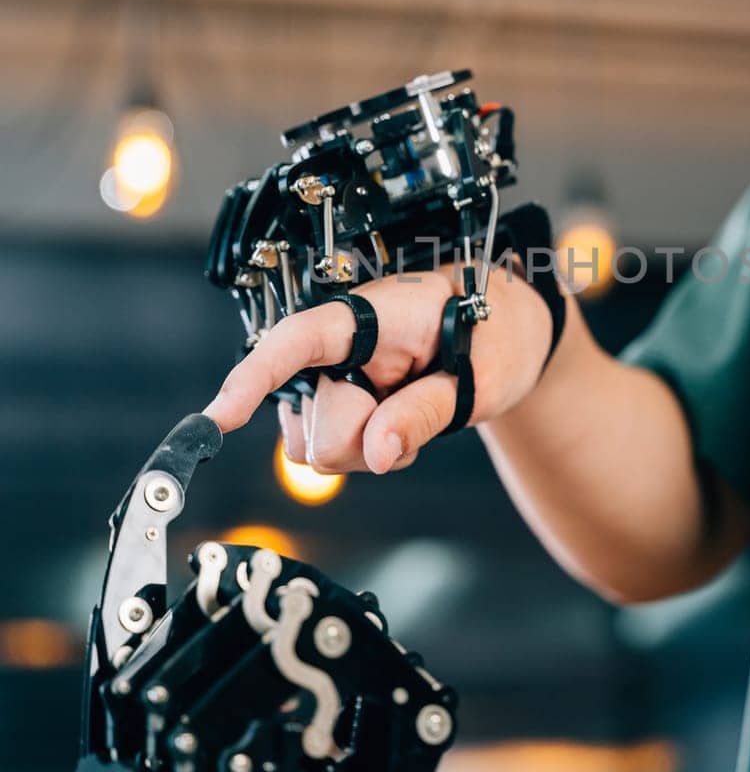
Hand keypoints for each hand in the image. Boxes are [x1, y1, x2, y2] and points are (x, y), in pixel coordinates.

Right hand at [202, 263, 554, 474]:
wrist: (506, 334)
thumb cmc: (494, 336)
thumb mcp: (478, 375)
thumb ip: (424, 412)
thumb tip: (377, 454)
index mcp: (367, 316)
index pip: (296, 340)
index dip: (254, 377)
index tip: (221, 416)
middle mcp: (334, 346)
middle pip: (312, 423)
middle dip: (360, 439)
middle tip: (414, 416)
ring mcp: (329, 378)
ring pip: (311, 447)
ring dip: (362, 450)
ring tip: (409, 417)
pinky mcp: (333, 406)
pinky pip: (327, 455)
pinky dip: (365, 454)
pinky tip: (399, 428)